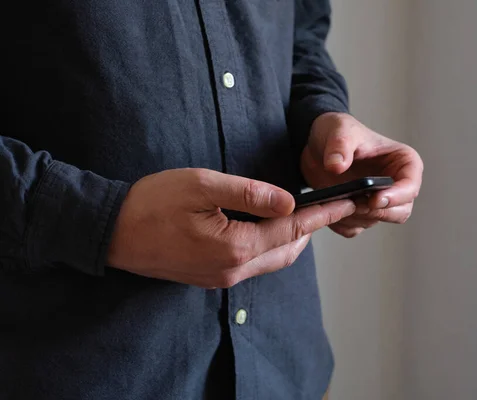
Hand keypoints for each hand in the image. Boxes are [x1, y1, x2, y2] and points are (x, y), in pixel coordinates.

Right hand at [108, 168, 354, 287]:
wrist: (111, 233)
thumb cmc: (152, 203)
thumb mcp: (201, 185)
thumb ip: (249, 193)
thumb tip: (289, 199)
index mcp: (235, 246)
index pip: (293, 228)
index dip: (323, 213)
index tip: (348, 201)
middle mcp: (234, 269)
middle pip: (289, 249)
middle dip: (312, 226)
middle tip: (328, 203)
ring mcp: (223, 277)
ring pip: (274, 259)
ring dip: (292, 237)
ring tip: (303, 212)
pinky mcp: (212, 277)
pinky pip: (255, 263)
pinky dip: (271, 245)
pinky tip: (270, 226)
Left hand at [300, 112, 422, 237]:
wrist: (317, 146)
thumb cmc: (338, 132)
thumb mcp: (339, 131)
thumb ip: (339, 146)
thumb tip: (337, 166)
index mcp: (403, 162)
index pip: (410, 186)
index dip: (397, 196)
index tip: (374, 199)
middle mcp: (396, 185)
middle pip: (400, 211)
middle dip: (377, 211)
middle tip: (354, 204)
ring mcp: (378, 201)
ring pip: (377, 220)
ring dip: (357, 216)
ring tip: (336, 201)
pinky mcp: (360, 212)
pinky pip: (355, 227)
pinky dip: (342, 222)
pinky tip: (329, 208)